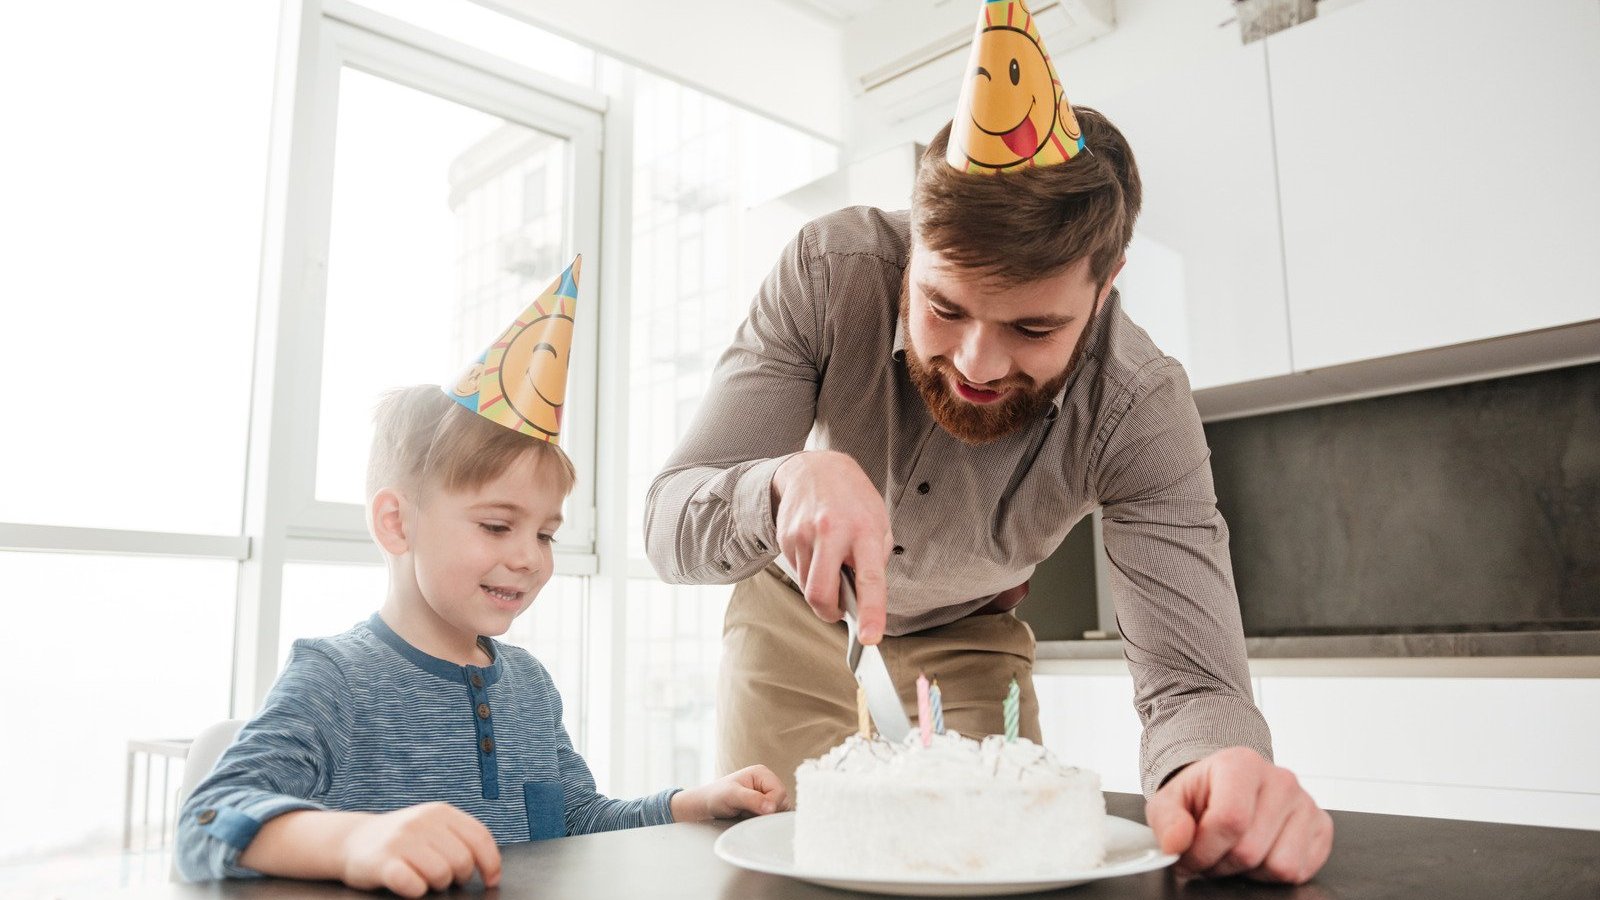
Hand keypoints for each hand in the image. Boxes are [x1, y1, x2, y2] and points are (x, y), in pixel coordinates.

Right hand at [340, 802, 501, 897]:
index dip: (491, 863)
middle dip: (460, 877)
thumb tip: (491, 868)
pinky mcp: (382, 862)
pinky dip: (417, 890)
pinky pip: (413, 884)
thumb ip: (459, 838)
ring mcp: (401, 840)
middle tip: (446, 880)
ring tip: (426, 880)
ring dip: (437, 885)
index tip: (491, 879)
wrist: (352, 840)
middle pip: (462, 860)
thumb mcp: (432, 827)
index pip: (479, 837)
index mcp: (440, 812)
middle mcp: (422, 822)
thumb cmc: (402, 840)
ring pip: (441, 874)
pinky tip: (411, 885)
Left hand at [672, 765, 786, 820]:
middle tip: (748, 813)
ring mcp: (767, 795)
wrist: (706, 805)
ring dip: (766, 818)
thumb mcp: (732, 796)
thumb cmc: (716, 796)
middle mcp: (767, 783)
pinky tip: (751, 819)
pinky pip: (773, 817)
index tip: (755, 812)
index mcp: (762, 773)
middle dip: (768, 813)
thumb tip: (772, 808)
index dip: (771, 805)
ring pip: (780, 811)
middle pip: (783, 802)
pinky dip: (764, 821)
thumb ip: (752, 800)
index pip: (779, 792)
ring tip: (748, 815)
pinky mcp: (765, 806)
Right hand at [771, 450, 891, 642]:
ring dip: (819, 586)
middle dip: (828, 613)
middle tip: (839, 610)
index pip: (869, 579)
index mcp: (864, 530)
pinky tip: (816, 549)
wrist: (816, 468)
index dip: (871, 612)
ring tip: (830, 560)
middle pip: (820, 593)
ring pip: (806, 586)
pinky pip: (796, 571)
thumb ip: (875, 560)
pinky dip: (808, 571)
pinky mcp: (785, 536)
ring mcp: (803, 534)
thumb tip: (863, 598)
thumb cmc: (854, 499)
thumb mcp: (879, 522)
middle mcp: (831, 531)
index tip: (870, 637)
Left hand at [1145, 747, 1332, 883]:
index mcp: (1242, 764)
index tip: (1187, 856)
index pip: (1229, 821)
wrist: (1228, 789)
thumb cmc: (1202, 796)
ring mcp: (1306, 803)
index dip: (1203, 851)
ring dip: (1249, 871)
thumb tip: (1176, 843)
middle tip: (1210, 853)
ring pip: (1279, 866)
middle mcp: (1281, 779)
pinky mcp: (1322, 827)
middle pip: (1250, 850)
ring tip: (1234, 851)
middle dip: (1221, 863)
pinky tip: (1258, 852)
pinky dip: (1272, 874)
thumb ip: (1166, 821)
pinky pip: (1299, 872)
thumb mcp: (1170, 801)